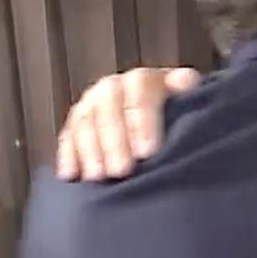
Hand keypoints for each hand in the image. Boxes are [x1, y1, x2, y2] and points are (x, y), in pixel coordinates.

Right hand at [57, 67, 201, 180]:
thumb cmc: (178, 115)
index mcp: (145, 80)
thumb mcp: (189, 103)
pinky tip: (71, 174)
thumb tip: (187, 81)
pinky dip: (68, 155)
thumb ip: (187, 93)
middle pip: (108, 110)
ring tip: (99, 177)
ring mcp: (92, 103)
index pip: (140, 94)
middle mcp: (115, 87)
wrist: (159, 119)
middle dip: (114, 142)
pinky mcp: (77, 123)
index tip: (148, 151)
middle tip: (122, 170)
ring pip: (85, 122)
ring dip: (90, 150)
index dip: (142, 122)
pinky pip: (67, 136)